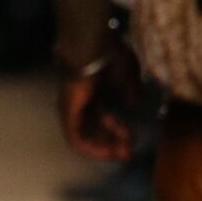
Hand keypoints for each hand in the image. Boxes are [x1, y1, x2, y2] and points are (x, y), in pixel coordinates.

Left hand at [58, 46, 142, 160]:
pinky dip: (89, 148)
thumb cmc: (110, 54)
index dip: (119, 132)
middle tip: (128, 154)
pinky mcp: (67, 113)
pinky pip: (75, 138)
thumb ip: (131, 92)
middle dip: (112, 143)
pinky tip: (105, 153)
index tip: (134, 140)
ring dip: (103, 148)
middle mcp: (81, 103)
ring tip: (120, 155)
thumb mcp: (128, 75)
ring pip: (85, 137)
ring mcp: (72, 109)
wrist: (90, 45)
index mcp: (95, 93)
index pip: (104, 119)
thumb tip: (134, 106)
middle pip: (95, 130)